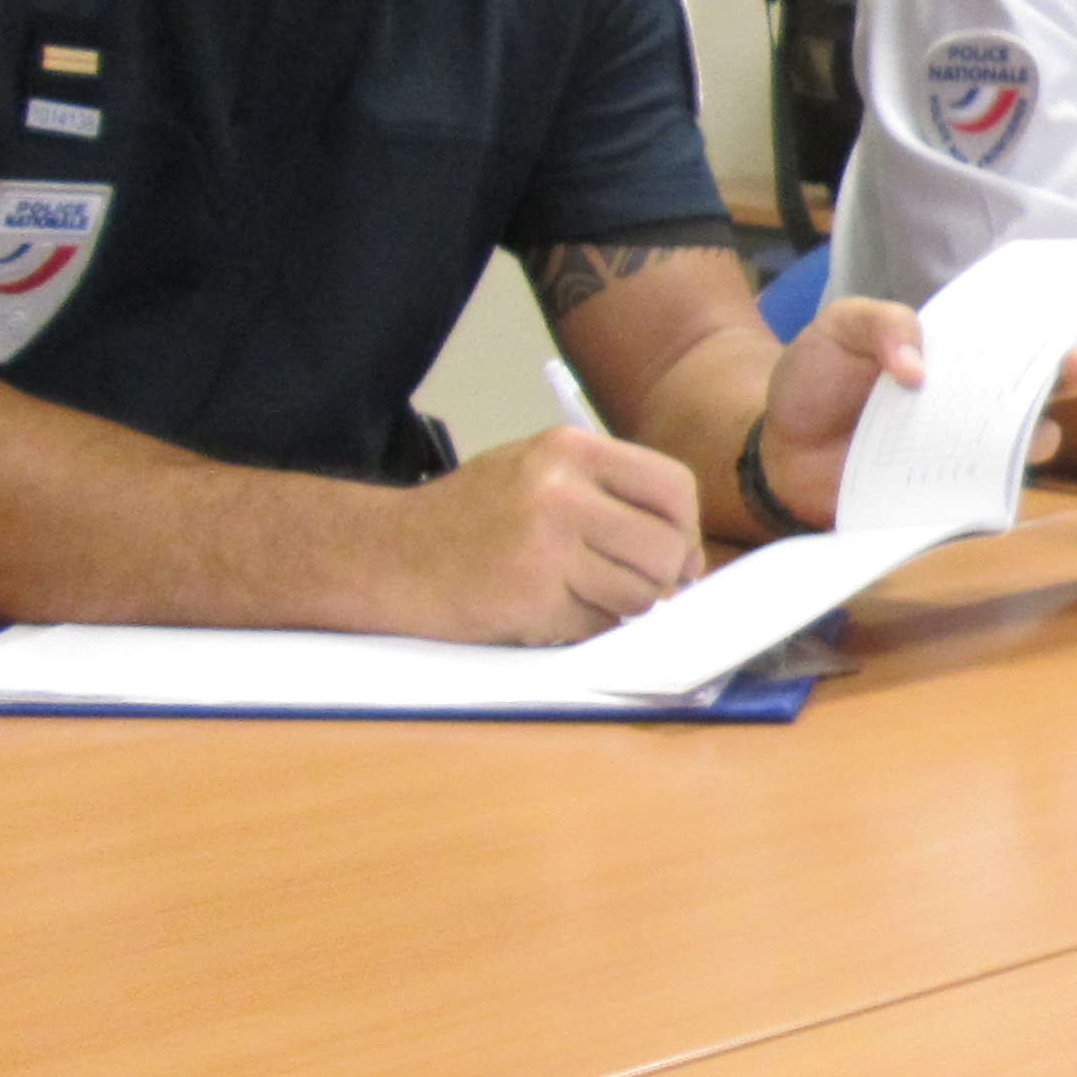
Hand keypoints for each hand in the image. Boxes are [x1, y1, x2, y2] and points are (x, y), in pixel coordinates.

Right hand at [393, 430, 708, 642]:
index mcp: (569, 450)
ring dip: (623, 606)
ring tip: (578, 591)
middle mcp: (561, 492)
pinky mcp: (532, 600)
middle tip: (629, 583)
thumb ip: (613, 497)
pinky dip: (587, 627)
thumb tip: (690, 553)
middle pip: (668, 549)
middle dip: (662, 578)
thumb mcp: (540, 472)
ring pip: (642, 595)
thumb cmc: (472, 518)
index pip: (674, 488)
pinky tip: (549, 607)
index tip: (674, 552)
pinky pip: (601, 625)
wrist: (386, 556)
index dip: (685, 529)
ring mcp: (546, 548)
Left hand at [745, 290, 1076, 527]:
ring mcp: (970, 448)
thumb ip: (882, 324)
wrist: (776, 446)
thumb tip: (918, 364)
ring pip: (1030, 443)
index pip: (1034, 328)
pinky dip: (989, 490)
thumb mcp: (838, 327)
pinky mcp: (950, 496)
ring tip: (1018, 426)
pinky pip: (987, 498)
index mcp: (965, 350)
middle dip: (1072, 371)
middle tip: (1072, 365)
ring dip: (1031, 433)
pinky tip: (982, 480)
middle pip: (1049, 385)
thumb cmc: (816, 378)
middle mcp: (980, 399)